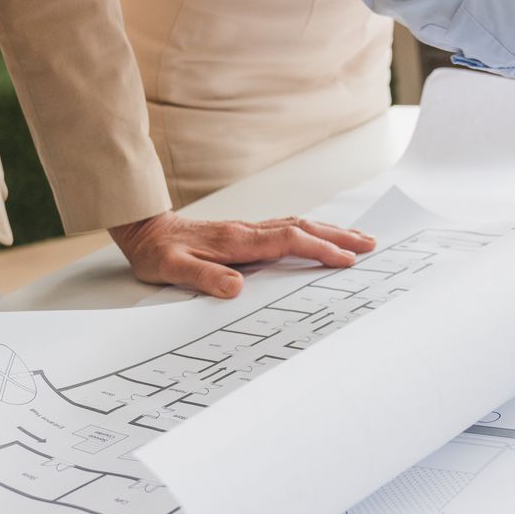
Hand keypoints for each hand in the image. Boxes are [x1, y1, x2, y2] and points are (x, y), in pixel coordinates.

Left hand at [110, 212, 377, 298]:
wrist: (144, 229)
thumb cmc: (157, 251)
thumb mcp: (173, 269)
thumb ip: (205, 277)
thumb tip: (236, 287)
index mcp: (238, 240)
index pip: (289, 241)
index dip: (319, 249)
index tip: (345, 259)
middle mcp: (248, 230)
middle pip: (303, 228)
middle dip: (338, 236)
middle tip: (370, 245)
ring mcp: (248, 230)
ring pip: (298, 225)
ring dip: (330, 231)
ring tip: (357, 239)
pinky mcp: (245, 233)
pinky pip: (288, 228)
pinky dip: (312, 231)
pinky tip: (319, 236)